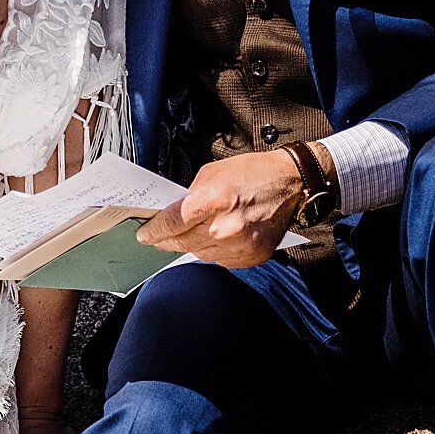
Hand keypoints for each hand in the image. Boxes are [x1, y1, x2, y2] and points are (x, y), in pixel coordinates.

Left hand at [136, 152, 304, 269]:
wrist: (291, 183)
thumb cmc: (253, 173)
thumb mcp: (212, 173)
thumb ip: (189, 196)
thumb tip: (171, 214)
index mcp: (213, 201)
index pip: (170, 224)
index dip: (152, 231)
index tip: (144, 235)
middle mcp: (225, 228)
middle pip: (180, 243)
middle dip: (166, 239)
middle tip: (159, 236)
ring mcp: (239, 246)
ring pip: (199, 254)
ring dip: (193, 243)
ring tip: (201, 228)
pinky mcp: (250, 257)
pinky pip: (220, 260)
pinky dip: (215, 250)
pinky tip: (221, 235)